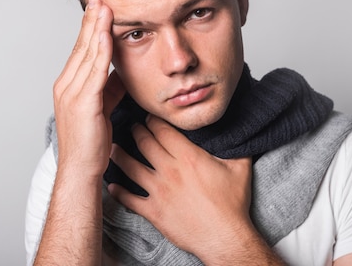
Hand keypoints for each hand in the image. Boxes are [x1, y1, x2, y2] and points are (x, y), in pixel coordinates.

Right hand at [52, 0, 124, 176]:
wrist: (81, 169)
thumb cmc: (91, 142)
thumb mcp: (103, 107)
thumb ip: (110, 88)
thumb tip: (121, 72)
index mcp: (71, 84)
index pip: (82, 48)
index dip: (92, 26)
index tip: (101, 5)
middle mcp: (67, 84)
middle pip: (82, 45)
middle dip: (92, 19)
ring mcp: (72, 93)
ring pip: (87, 54)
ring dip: (96, 28)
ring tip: (104, 6)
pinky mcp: (83, 103)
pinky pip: (94, 72)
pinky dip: (100, 52)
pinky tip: (106, 36)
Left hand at [108, 115, 256, 261]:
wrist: (224, 236)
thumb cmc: (233, 203)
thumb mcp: (239, 167)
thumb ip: (234, 147)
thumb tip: (235, 133)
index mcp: (188, 156)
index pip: (163, 130)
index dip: (154, 120)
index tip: (150, 116)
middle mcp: (169, 170)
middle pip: (145, 143)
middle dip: (137, 131)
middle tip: (132, 126)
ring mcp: (159, 191)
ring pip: (131, 167)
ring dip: (120, 156)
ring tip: (114, 148)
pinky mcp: (154, 211)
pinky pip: (129, 199)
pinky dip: (118, 191)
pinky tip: (112, 185)